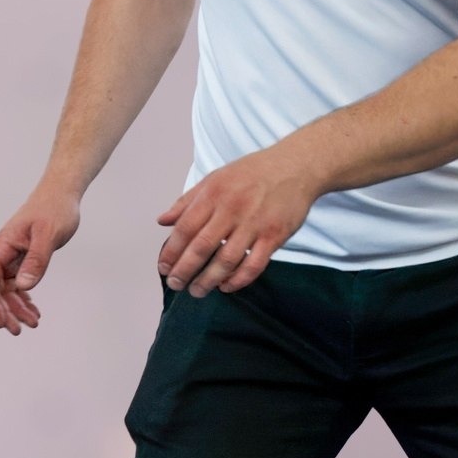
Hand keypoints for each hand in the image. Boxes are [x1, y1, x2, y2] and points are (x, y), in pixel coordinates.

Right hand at [0, 182, 81, 334]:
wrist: (62, 193)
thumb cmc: (54, 208)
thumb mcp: (47, 234)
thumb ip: (36, 260)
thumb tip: (23, 286)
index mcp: (2, 246)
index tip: (1, 321)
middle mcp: (4, 254)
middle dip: (4, 311)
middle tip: (17, 331)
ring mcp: (13, 257)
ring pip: (8, 290)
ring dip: (17, 308)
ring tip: (33, 324)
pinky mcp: (25, 259)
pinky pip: (20, 284)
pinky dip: (25, 299)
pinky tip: (34, 311)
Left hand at [155, 147, 319, 296]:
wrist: (296, 167)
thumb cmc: (251, 173)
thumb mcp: (214, 178)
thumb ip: (187, 202)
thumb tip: (162, 221)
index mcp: (213, 194)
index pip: (185, 228)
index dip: (171, 251)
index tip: (163, 267)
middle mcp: (232, 209)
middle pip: (202, 247)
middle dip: (184, 270)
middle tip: (175, 284)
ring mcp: (254, 224)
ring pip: (226, 260)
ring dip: (208, 280)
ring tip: (197, 291)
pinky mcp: (275, 236)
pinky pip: (254, 265)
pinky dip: (238, 280)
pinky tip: (226, 286)